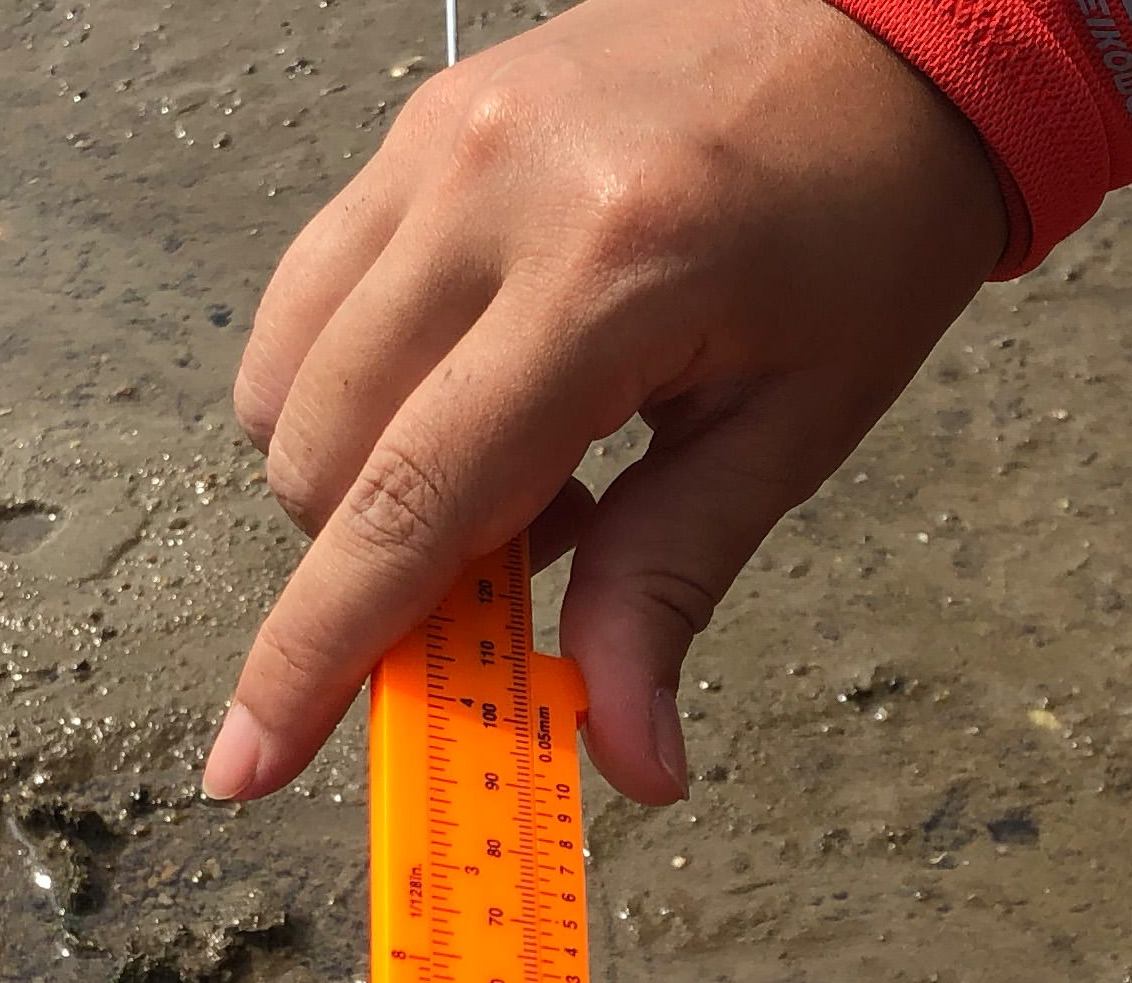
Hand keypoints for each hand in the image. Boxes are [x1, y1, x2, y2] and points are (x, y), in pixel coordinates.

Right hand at [212, 0, 1003, 804]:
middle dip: (381, 566)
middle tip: (532, 565)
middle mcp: (484, 193)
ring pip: (289, 378)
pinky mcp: (415, 122)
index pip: (408, 506)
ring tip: (529, 472)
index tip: (250, 762)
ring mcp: (433, 144)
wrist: (881, 47)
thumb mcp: (791, 432)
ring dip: (367, 480)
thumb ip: (673, 588)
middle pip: (324, 456)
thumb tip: (626, 760)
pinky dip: (362, 387)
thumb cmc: (863, 237)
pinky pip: (314, 292)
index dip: (319, 653)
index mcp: (602, 279)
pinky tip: (484, 394)